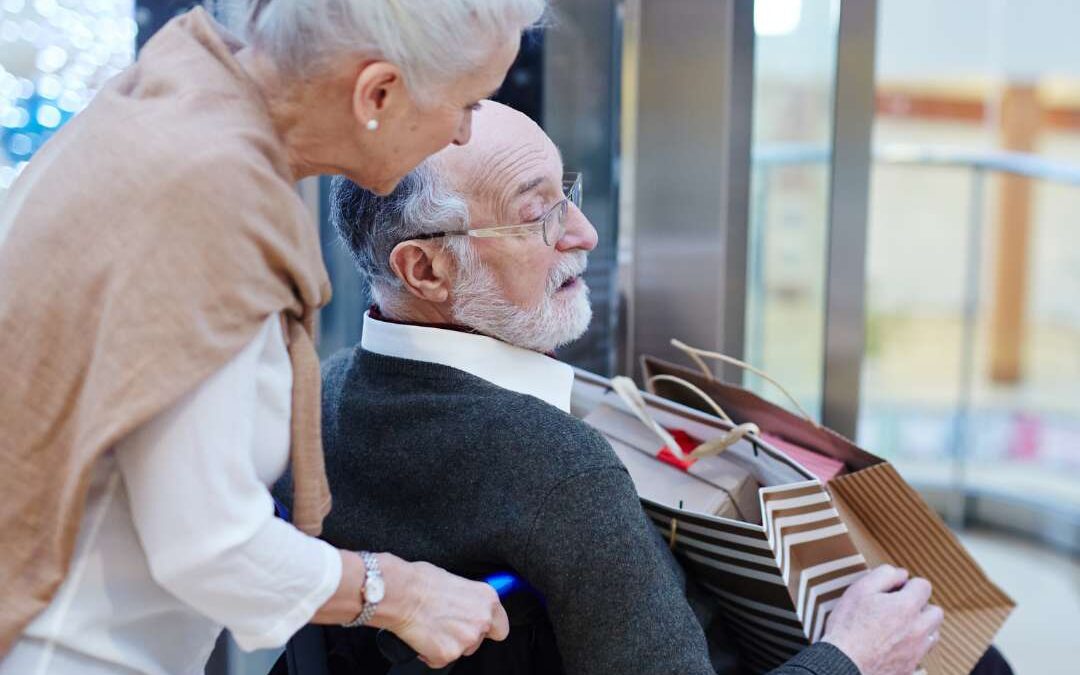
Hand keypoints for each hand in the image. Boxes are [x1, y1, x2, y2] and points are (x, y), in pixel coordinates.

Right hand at [369, 554, 509, 667]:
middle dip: (463, 635)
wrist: (400, 594)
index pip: (501, 626)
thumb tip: (465, 605)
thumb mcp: (456, 581)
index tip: (478, 626)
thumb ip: (469, 598)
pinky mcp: (447, 655)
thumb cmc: (421, 581)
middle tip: (445, 622)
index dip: (488, 627)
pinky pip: (440, 660)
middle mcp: (481, 620)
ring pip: (460, 651)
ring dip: (447, 643)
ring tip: (431, 625)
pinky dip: (430, 653)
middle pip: (479, 640)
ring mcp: (466, 640)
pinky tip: (422, 635)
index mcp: (487, 599)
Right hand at [821, 565, 943, 674]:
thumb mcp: (860, 589)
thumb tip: (900, 573)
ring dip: (921, 627)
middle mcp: (918, 629)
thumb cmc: (848, 627)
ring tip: (899, 626)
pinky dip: (914, 646)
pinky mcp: (910, 667)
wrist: (843, 664)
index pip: (924, 586)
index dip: (908, 584)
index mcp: (907, 607)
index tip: (895, 589)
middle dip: (920, 606)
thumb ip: (884, 575)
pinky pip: (922, 653)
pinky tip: (895, 644)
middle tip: (899, 607)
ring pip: (933, 634)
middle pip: (935, 612)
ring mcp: (917, 651)